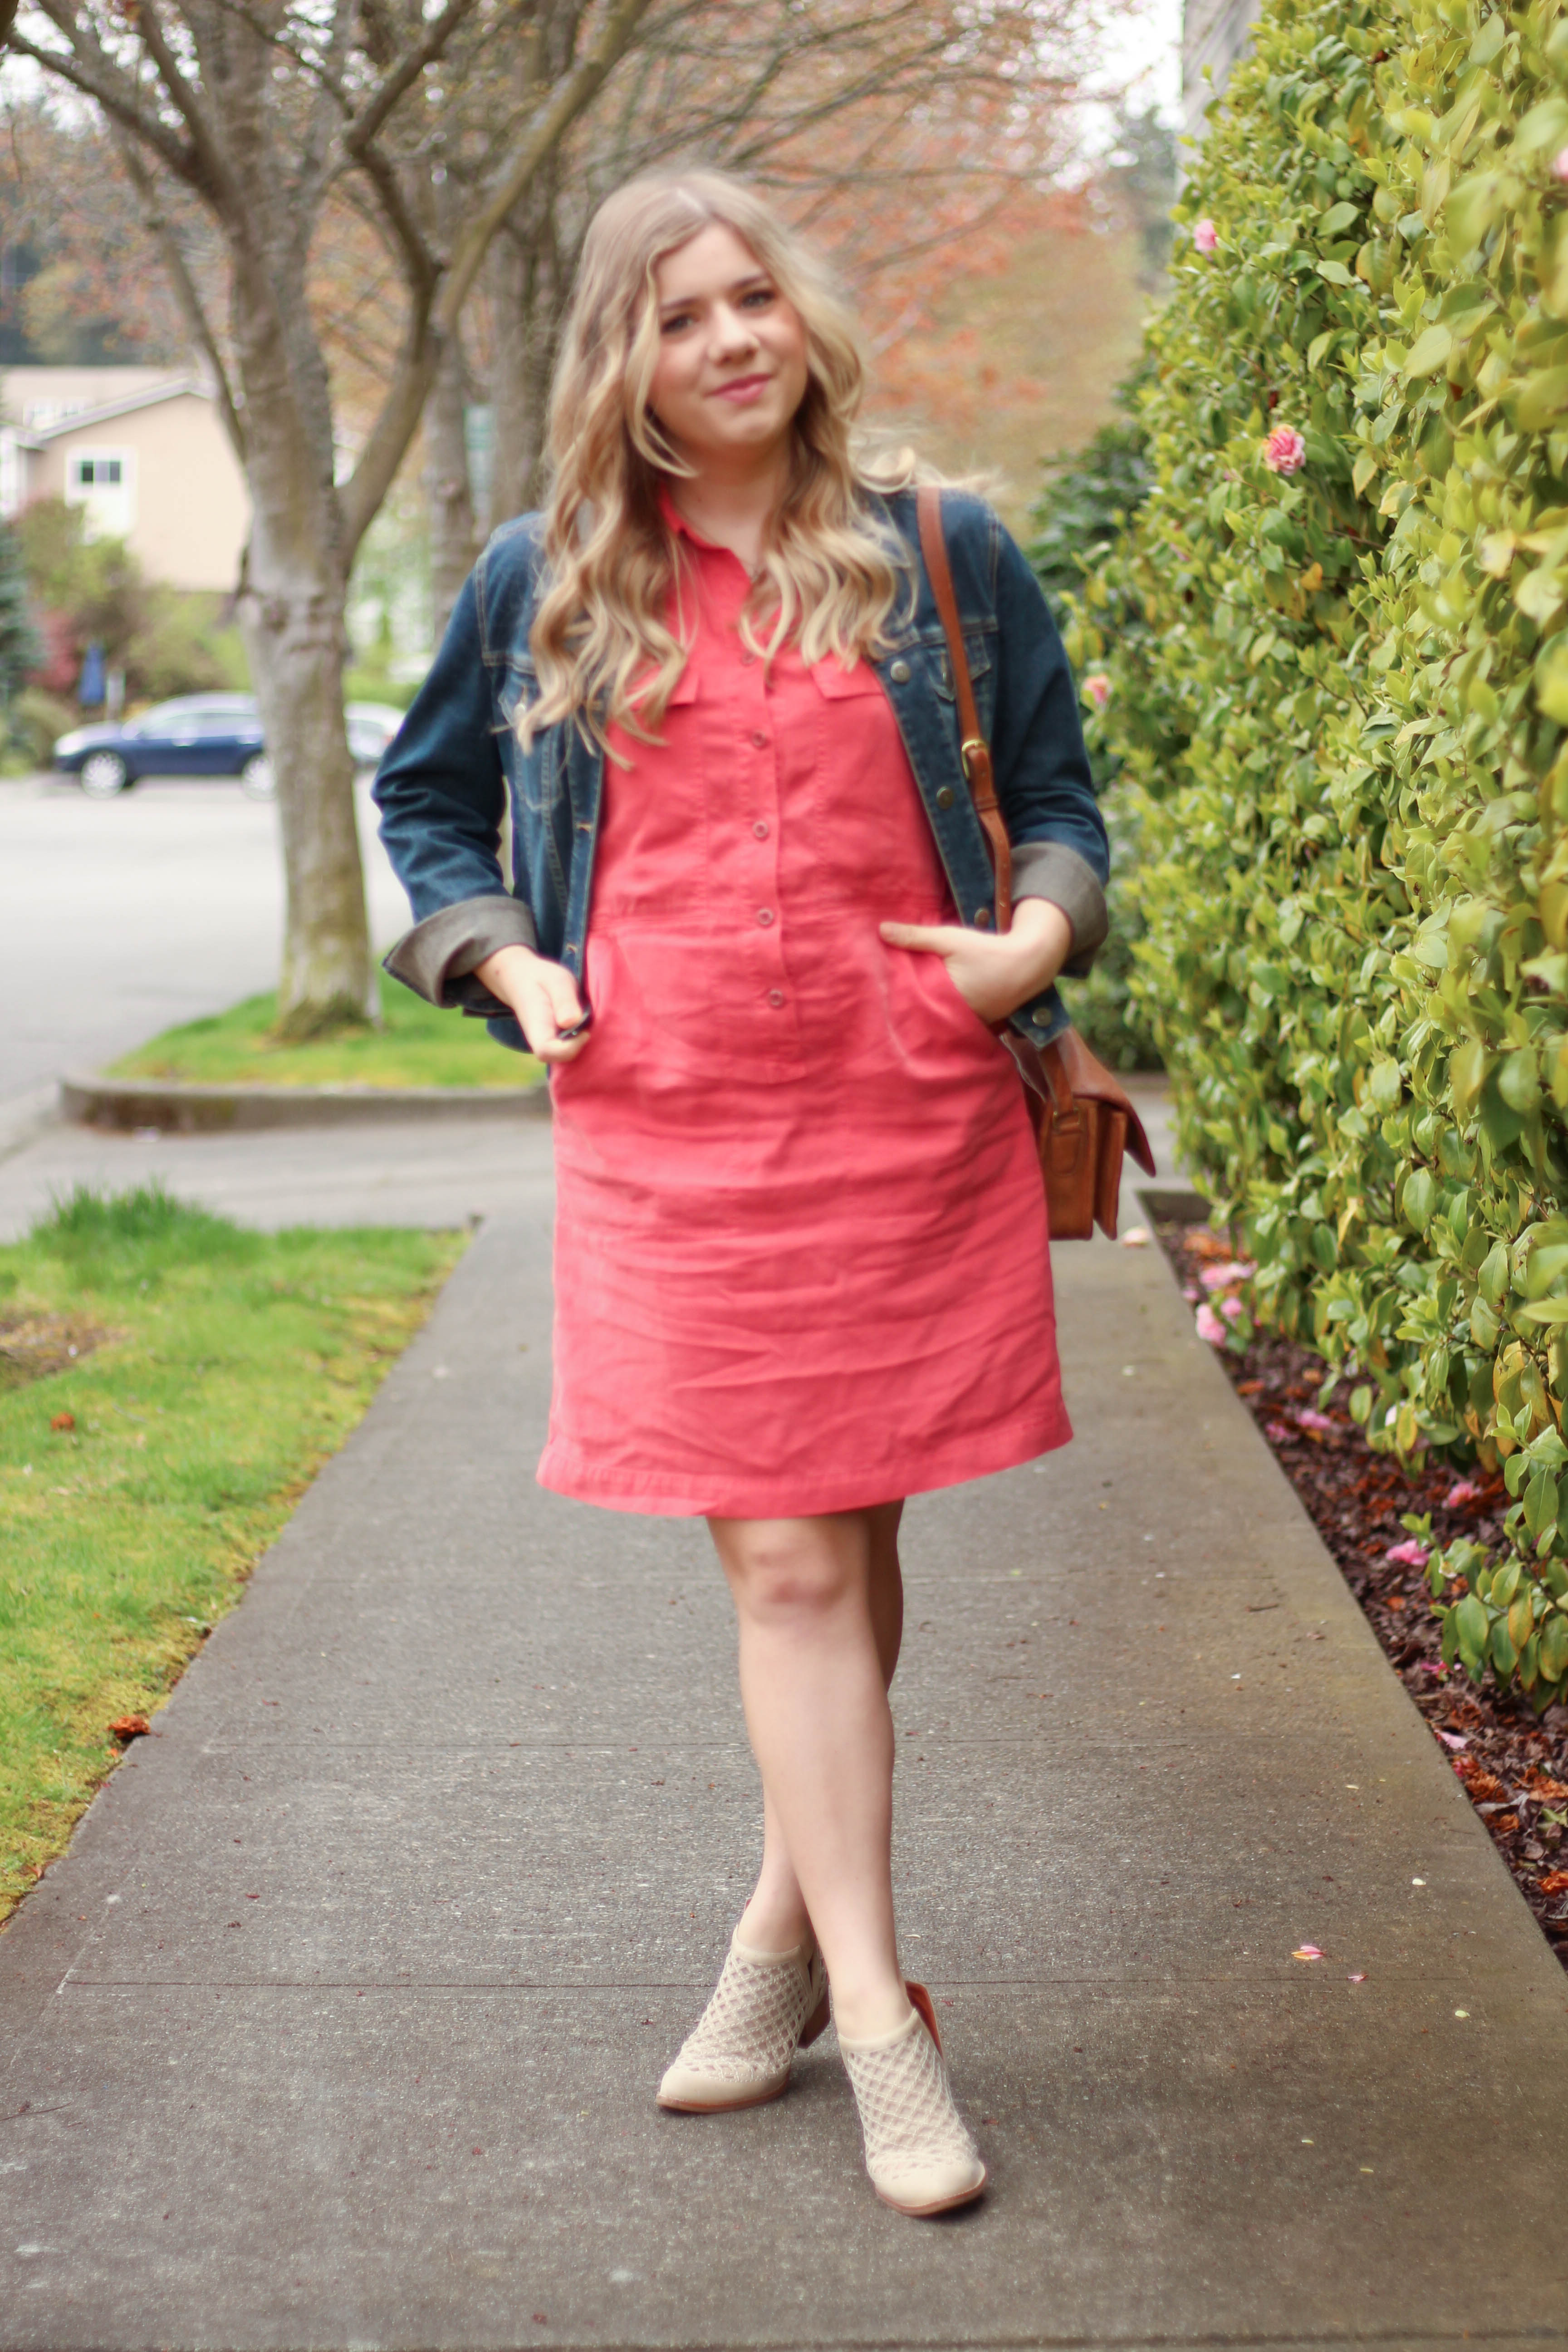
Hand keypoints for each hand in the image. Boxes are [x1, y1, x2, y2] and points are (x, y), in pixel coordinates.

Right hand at [472, 942, 589, 1062]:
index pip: (547, 1051)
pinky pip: (569, 1048)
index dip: (569, 1048)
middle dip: (580, 1048)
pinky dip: (582, 1040)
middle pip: (559, 1059)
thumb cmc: (541, 978)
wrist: (521, 978)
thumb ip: (564, 1000)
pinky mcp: (556, 1040)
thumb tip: (571, 1023)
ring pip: (566, 1055)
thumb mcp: (557, 980)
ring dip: (583, 1044)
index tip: (586, 1031)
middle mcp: (540, 1039)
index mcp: (536, 1026)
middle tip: (592, 1026)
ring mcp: (548, 1042)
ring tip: (591, 1021)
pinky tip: (588, 1024)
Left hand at [879, 897, 1072, 1024]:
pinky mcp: (979, 1023)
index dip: (893, 1000)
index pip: (910, 1003)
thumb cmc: (988, 950)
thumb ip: (916, 936)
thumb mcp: (950, 939)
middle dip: (906, 1008)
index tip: (875, 994)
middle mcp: (957, 1018)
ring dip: (925, 1012)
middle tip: (881, 1003)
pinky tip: (932, 1006)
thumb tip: (881, 930)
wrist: (1030, 963)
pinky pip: (954, 1021)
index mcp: (946, 1000)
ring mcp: (969, 1023)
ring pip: (939, 1019)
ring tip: (899, 1007)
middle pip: (923, 1014)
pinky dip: (943, 1014)